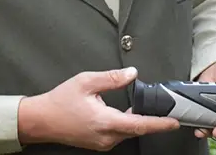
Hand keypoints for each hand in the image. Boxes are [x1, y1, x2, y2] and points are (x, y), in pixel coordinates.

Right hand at [18, 66, 178, 150]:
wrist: (41, 120)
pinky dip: (127, 124)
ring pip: (128, 132)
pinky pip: (119, 134)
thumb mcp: (86, 81)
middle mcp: (105, 136)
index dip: (159, 124)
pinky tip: (129, 114)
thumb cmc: (60, 101)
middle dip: (153, 121)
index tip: (174, 122)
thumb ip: (112, 78)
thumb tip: (132, 74)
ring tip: (151, 110)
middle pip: (136, 129)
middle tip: (168, 111)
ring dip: (139, 122)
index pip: (139, 125)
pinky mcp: (98, 142)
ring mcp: (102, 142)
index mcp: (104, 122)